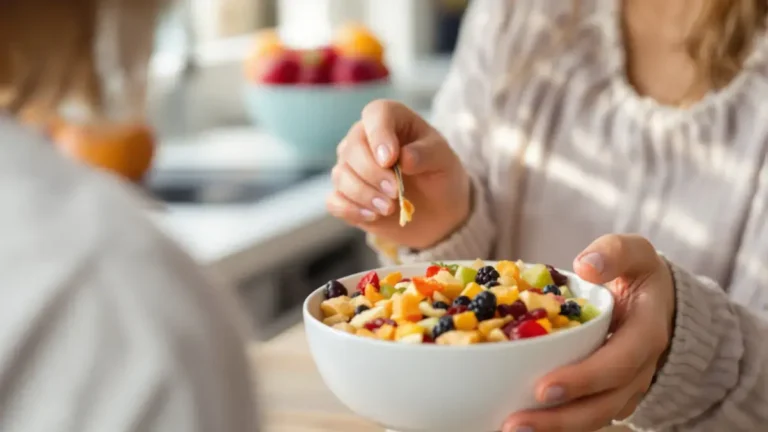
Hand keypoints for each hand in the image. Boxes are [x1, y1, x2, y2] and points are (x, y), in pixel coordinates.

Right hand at [327, 100, 469, 249]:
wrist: (438, 210)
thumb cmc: (439, 175)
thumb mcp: (444, 160)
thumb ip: (425, 154)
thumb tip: (403, 158)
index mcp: (391, 120)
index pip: (375, 114)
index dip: (379, 135)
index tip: (390, 159)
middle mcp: (364, 138)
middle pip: (352, 148)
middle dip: (372, 173)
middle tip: (396, 192)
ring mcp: (351, 167)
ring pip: (341, 175)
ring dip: (364, 194)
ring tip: (389, 208)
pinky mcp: (346, 195)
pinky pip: (335, 200)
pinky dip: (351, 210)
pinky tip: (372, 216)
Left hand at [502, 234, 675, 431]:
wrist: (660, 301)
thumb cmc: (639, 275)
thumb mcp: (635, 252)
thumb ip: (614, 252)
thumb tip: (586, 265)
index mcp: (646, 334)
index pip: (617, 364)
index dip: (582, 380)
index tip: (543, 388)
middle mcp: (638, 369)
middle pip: (602, 405)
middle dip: (560, 420)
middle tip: (515, 424)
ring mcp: (625, 388)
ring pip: (593, 418)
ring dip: (554, 429)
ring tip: (509, 429)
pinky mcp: (608, 395)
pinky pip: (585, 416)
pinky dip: (556, 424)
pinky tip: (520, 423)